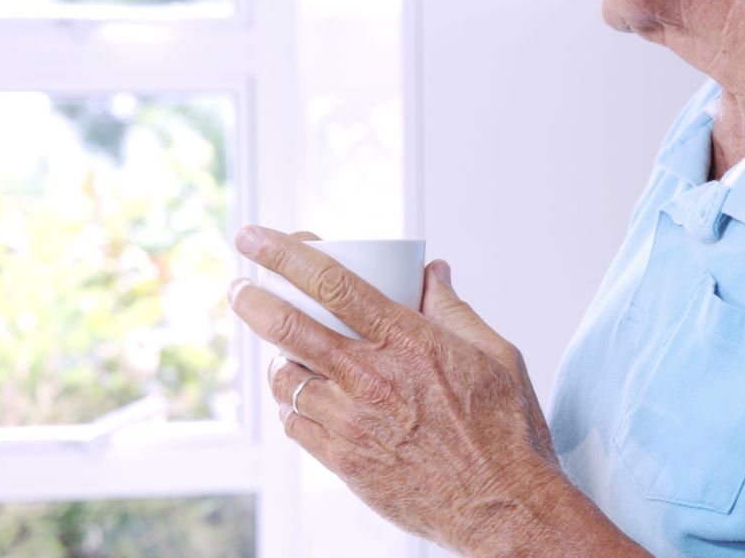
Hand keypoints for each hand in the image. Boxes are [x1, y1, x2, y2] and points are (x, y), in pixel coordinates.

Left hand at [227, 226, 563, 552]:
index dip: (284, 254)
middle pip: (289, 328)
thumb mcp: (495, 354)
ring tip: (281, 352)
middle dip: (252, 299)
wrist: (502, 506)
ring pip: (286, 378)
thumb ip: (454, 309)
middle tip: (239, 287)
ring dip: (275, 358)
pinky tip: (301, 399)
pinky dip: (291, 405)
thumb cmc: (505, 430)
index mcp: (408, 341)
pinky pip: (296, 424)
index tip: (255, 237)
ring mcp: (353, 422)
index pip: (332, 283)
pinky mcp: (345, 462)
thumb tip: (432, 271)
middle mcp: (372, 377)